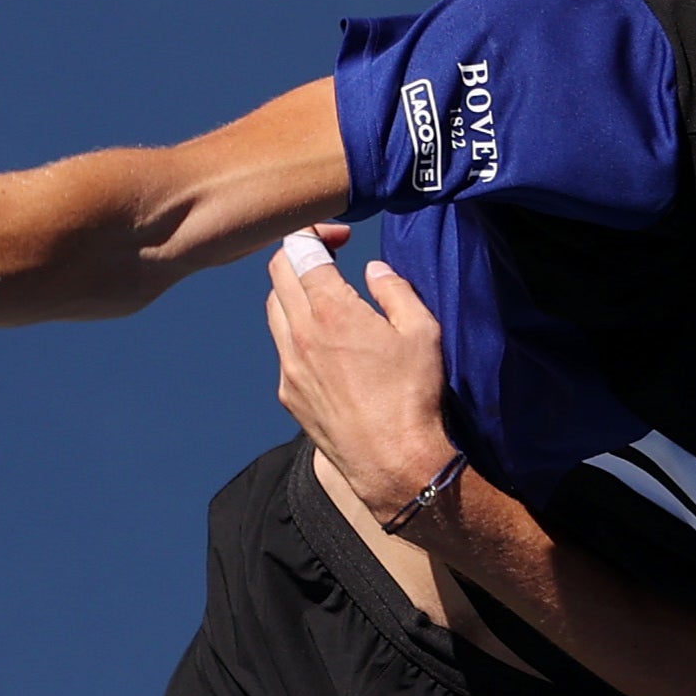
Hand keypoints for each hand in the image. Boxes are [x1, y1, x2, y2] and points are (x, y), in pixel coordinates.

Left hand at [264, 231, 457, 524]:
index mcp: (333, 312)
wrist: (393, 462)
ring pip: (274, 310)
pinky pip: (281, 348)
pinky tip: (326, 344)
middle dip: (299, 255)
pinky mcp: (287, 394)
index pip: (301, 250)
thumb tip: (373, 270)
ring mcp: (288, 367)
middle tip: (328, 258)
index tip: (340, 237)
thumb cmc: (413, 398)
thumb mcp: (422, 331)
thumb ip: (394, 290)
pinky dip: (296, 332)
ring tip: (326, 298)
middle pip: (277, 273)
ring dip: (294, 293)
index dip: (317, 232)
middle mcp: (301, 335)